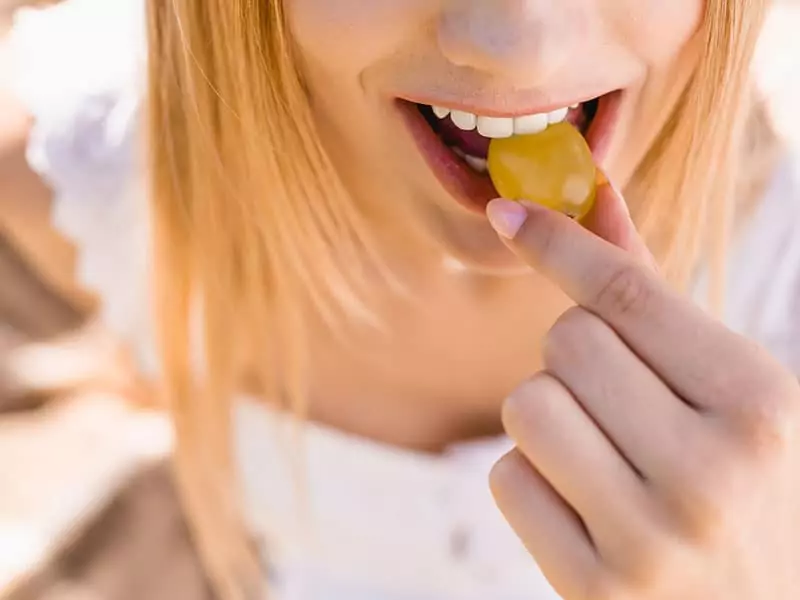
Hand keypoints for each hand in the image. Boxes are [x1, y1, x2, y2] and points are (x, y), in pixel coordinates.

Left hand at [485, 184, 799, 599]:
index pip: (628, 295)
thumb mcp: (730, 390)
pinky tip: (586, 507)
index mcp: (760, 407)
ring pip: (525, 405)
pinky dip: (533, 479)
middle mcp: (708, 475)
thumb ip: (655, 294)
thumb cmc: (747, 483)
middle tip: (620, 400)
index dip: (560, 243)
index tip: (509, 213)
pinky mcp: (593, 589)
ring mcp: (648, 542)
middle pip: (566, 342)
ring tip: (604, 454)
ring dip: (549, 415)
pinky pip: (507, 478)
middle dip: (576, 357)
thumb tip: (590, 196)